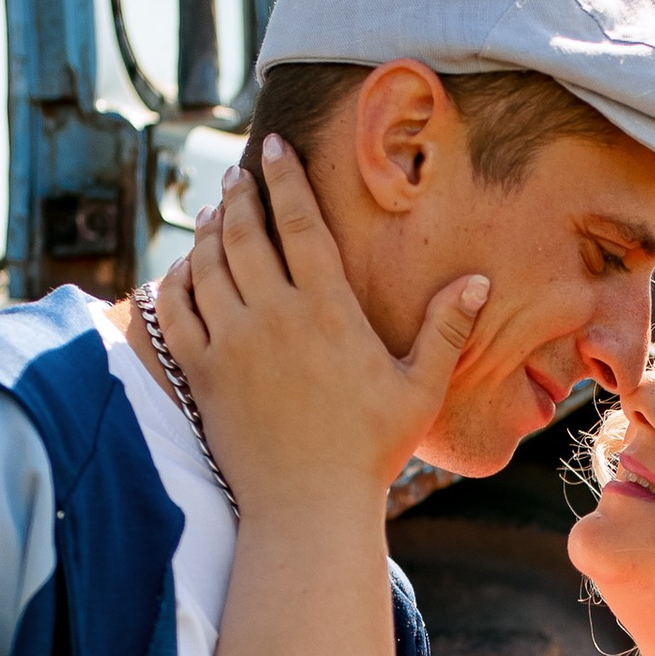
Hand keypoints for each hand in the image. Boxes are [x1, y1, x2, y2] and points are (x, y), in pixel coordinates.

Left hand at [156, 138, 487, 519]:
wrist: (307, 507)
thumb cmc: (370, 451)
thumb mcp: (418, 389)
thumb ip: (446, 330)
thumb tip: (479, 282)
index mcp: (327, 310)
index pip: (300, 222)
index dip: (286, 178)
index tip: (276, 148)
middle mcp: (273, 316)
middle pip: (245, 232)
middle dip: (240, 194)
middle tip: (239, 173)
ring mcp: (230, 343)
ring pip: (206, 264)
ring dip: (207, 231)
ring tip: (212, 213)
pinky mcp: (201, 374)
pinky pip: (176, 311)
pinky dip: (175, 281)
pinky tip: (183, 270)